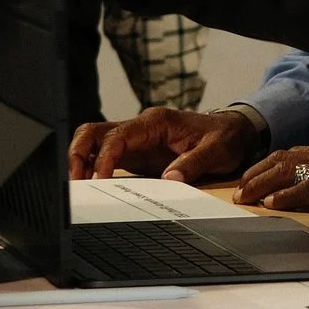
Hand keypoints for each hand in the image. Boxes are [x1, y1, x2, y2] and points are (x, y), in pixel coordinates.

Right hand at [69, 107, 264, 182]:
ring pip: (96, 141)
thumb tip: (169, 180)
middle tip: (74, 181)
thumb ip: (191, 164)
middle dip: (78, 153)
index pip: (118, 136)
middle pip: (95, 132)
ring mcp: (136, 139)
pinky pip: (108, 156)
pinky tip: (93, 186)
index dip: (104, 157)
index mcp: (156, 121)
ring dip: (82, 161)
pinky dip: (95, 168)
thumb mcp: (215, 151)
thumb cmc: (224, 138)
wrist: (234, 132)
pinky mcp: (137, 153)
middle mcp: (141, 127)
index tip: (100, 179)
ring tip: (78, 186)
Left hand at [234, 143, 308, 238]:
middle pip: (286, 157)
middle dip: (258, 172)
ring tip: (246, 196)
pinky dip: (288, 194)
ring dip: (264, 182)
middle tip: (239, 190)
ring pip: (292, 168)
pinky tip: (273, 202)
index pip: (295, 154)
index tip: (251, 179)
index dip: (269, 166)